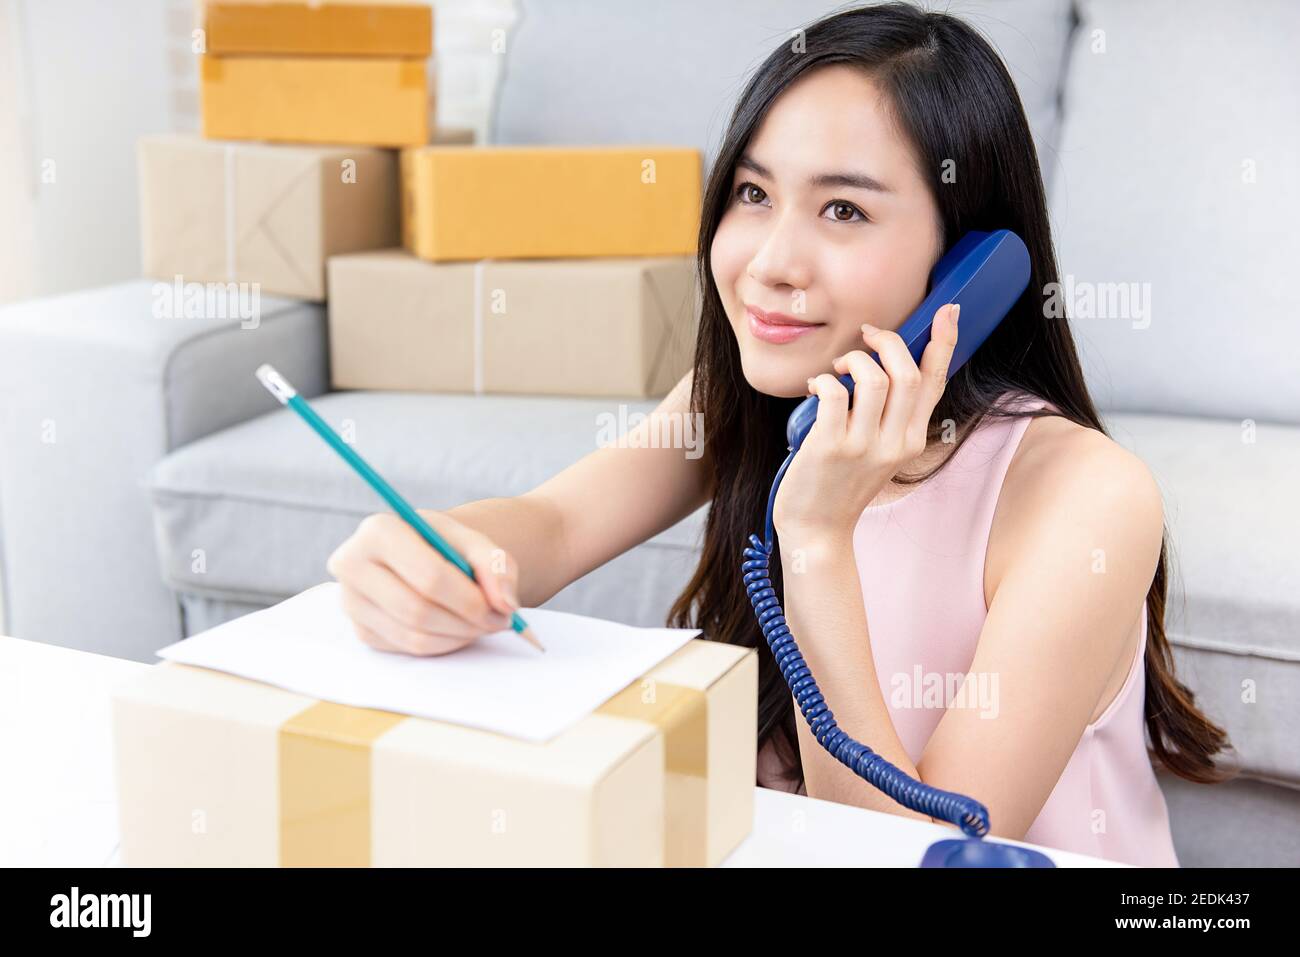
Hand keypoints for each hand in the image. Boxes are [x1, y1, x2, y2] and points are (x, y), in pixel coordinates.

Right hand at [326, 509, 519, 656]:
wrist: (422, 553)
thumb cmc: (447, 545)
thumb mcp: (474, 541)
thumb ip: (497, 564)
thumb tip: (506, 603)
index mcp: (378, 530)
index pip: (429, 576)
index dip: (471, 600)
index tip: (503, 610)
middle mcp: (352, 565)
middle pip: (418, 610)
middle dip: (467, 623)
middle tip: (498, 622)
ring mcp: (351, 602)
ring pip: (413, 636)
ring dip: (458, 637)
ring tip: (482, 623)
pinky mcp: (361, 631)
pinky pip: (408, 649)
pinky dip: (442, 644)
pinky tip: (457, 628)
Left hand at [772, 303, 959, 539]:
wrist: (817, 529)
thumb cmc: (841, 484)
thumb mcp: (879, 451)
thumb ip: (889, 415)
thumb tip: (885, 364)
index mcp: (911, 440)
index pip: (935, 383)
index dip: (944, 342)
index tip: (948, 310)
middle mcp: (895, 443)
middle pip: (908, 374)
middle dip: (888, 341)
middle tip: (866, 337)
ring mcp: (864, 447)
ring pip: (874, 379)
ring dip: (853, 360)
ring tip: (836, 369)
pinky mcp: (831, 448)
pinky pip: (834, 395)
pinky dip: (823, 381)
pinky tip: (815, 388)